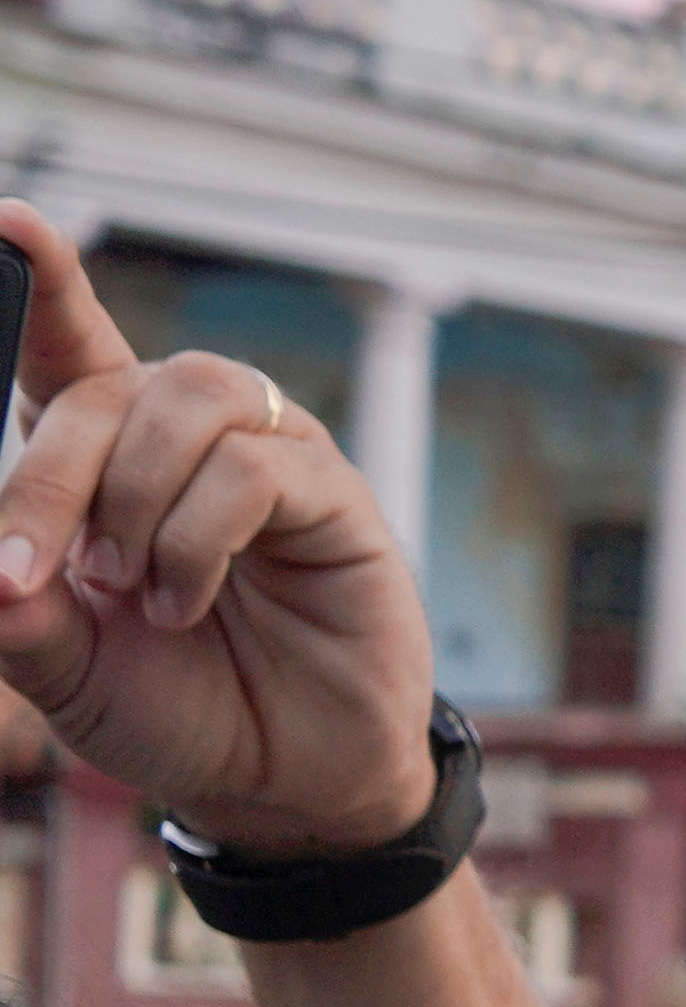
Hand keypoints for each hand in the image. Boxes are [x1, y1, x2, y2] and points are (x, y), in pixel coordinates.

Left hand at [0, 202, 443, 853]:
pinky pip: (253, 468)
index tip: (9, 224)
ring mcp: (268, 457)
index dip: (44, 284)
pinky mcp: (332, 496)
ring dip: (134, 500)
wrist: (279, 782)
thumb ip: (13, 611)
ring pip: (189, 396)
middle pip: (107, 387)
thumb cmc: (172, 706)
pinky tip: (188, 600)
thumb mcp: (59, 665)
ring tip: (132, 588)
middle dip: (48, 478)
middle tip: (27, 577)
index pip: (68, 350)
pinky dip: (198, 540)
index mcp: (108, 461)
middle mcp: (186, 440)